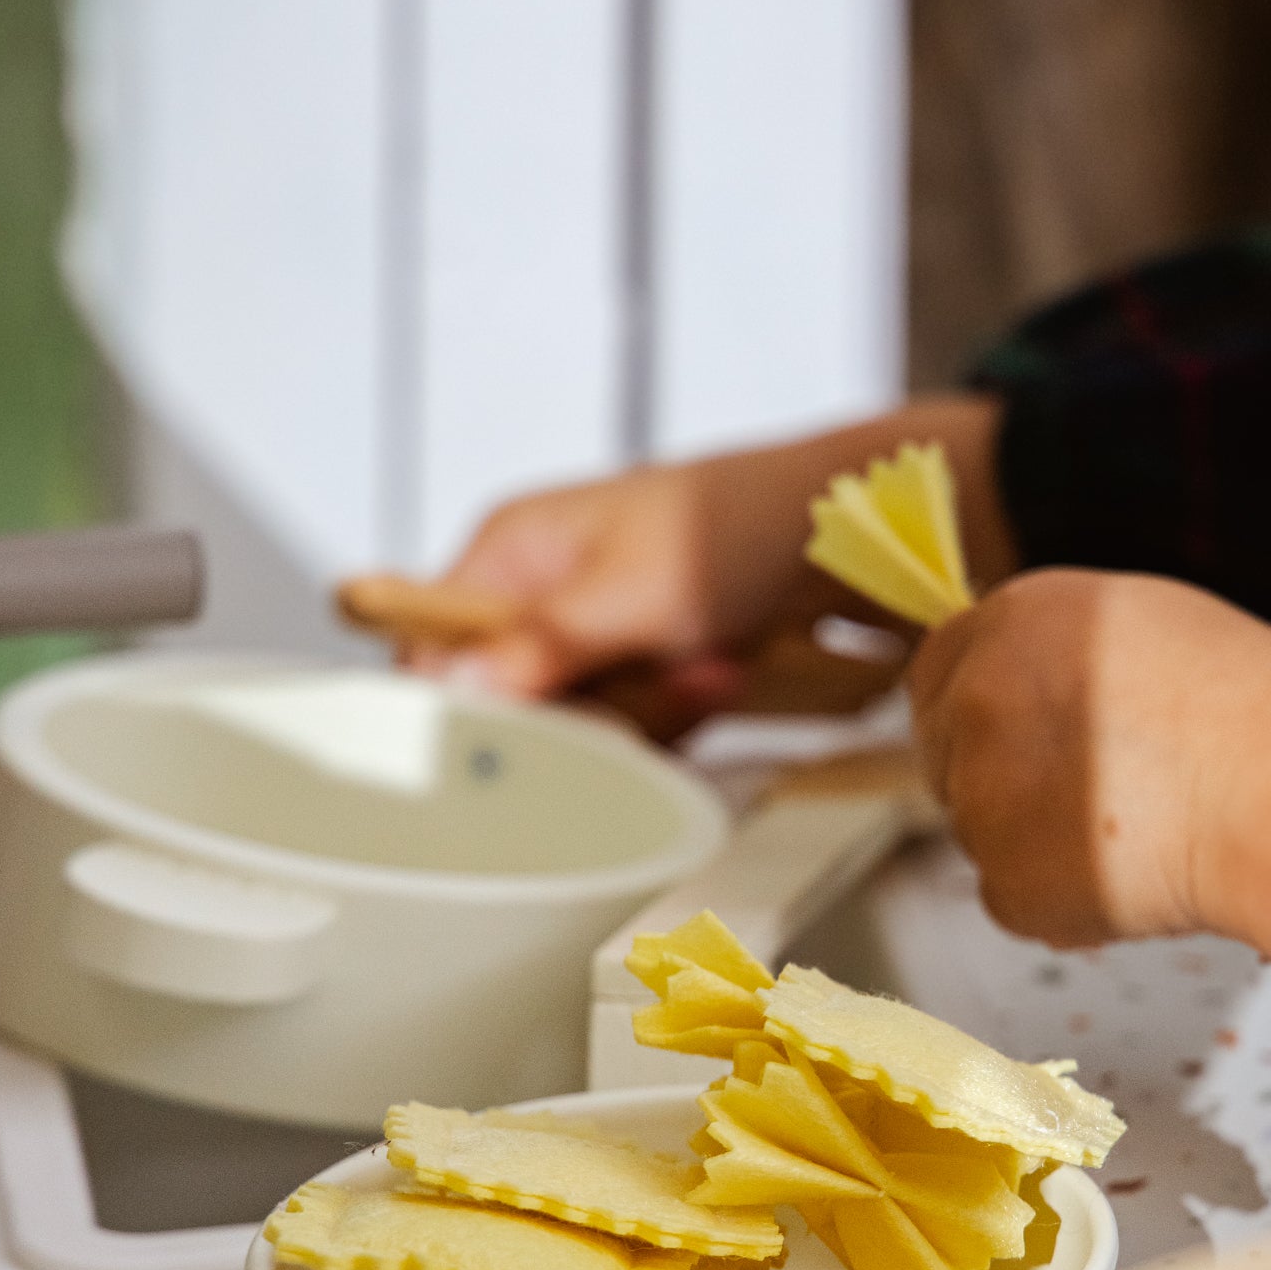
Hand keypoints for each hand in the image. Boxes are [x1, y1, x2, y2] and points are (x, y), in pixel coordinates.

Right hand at [399, 396, 1009, 730]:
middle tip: (669, 677)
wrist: (841, 531)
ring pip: (574, 728)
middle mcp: (533, 593)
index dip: (460, 709)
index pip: (429, 649)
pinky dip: (677, 717)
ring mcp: (585, 635)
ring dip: (650, 714)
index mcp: (509, 551)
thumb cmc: (736, 525)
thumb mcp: (632, 591)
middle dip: (594, 712)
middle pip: (507, 706)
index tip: (516, 744)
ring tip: (711, 666)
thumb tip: (446, 687)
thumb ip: (539, 644)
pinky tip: (718, 677)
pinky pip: (626, 728)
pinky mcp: (633, 668)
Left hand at [910, 569, 1270, 960]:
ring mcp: (984, 792)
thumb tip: (1018, 690)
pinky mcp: (1007, 879)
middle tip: (1094, 798)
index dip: (970, 714)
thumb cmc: (1258, 714)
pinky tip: (1141, 876)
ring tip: (1144, 829)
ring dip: (1041, 843)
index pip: (933, 671)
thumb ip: (1059, 654)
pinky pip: (1017, 899)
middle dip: (999, 783)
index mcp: (1015, 618)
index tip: (1012, 743)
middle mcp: (980, 695)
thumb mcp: (1143, 628)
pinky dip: (1066, 903)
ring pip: (984, 834)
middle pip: (946, 758)